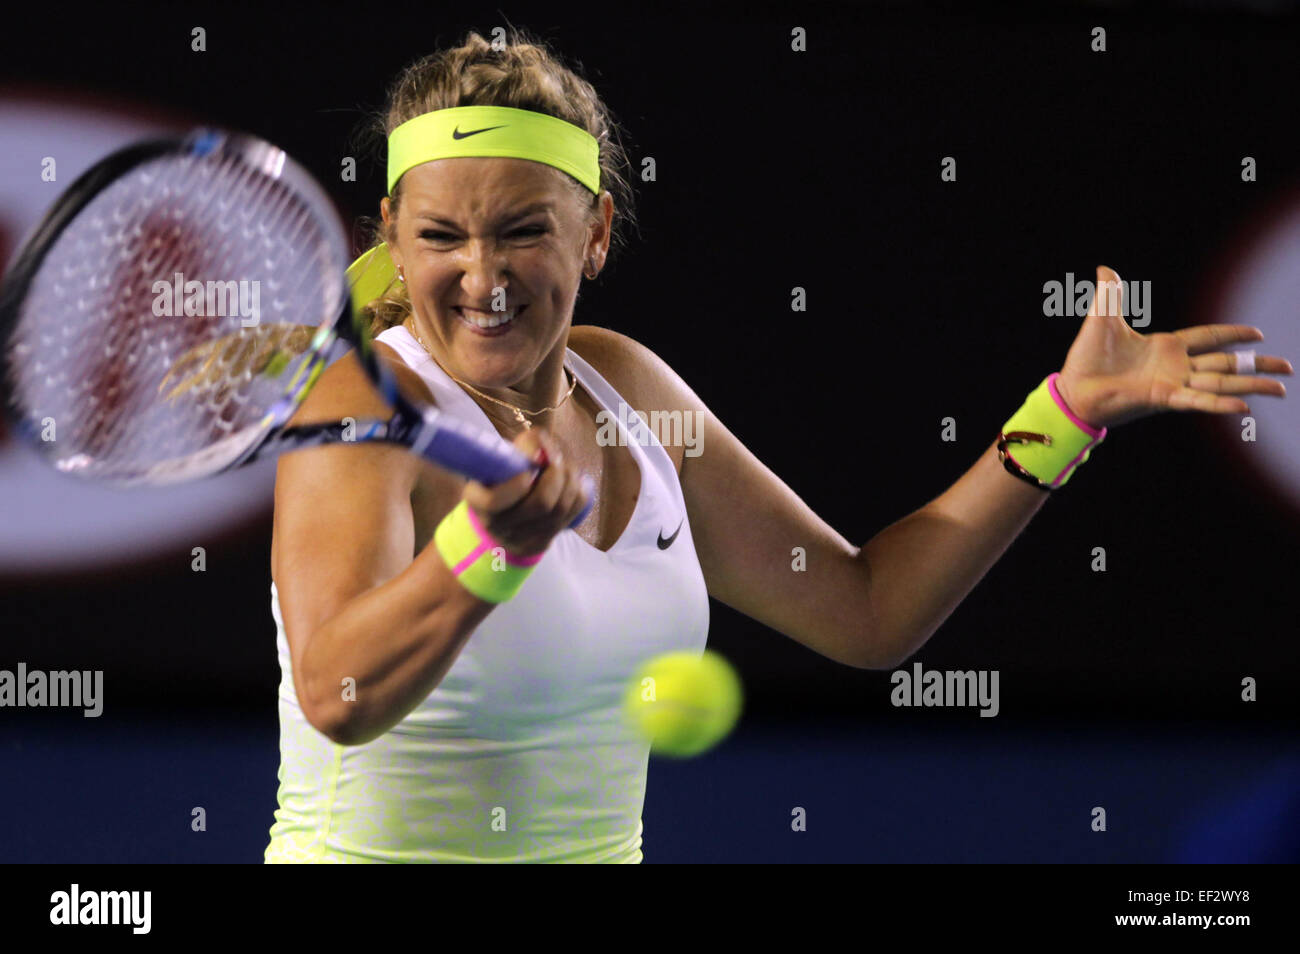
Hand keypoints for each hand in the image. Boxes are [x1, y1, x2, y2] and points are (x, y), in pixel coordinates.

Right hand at [461, 428, 590, 557]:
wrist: (503, 508)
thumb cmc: (504, 473)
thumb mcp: (504, 454)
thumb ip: (524, 445)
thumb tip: (544, 445)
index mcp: (476, 500)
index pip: (494, 501)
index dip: (518, 484)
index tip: (531, 465)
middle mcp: (495, 525)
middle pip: (540, 505)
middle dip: (557, 475)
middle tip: (558, 458)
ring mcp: (519, 539)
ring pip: (559, 510)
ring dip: (571, 481)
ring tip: (567, 465)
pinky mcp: (540, 543)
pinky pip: (570, 517)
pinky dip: (578, 495)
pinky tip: (575, 483)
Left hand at [1054, 266, 1291, 428]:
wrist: (1071, 388)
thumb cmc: (1087, 358)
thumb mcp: (1102, 318)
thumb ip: (1111, 293)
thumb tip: (1104, 268)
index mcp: (1166, 347)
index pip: (1209, 338)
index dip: (1232, 335)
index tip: (1258, 334)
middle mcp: (1175, 367)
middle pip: (1226, 365)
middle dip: (1257, 365)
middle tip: (1288, 368)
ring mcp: (1172, 384)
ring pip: (1221, 385)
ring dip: (1251, 386)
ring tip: (1281, 390)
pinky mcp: (1163, 399)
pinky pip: (1197, 401)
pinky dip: (1220, 404)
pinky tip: (1244, 407)